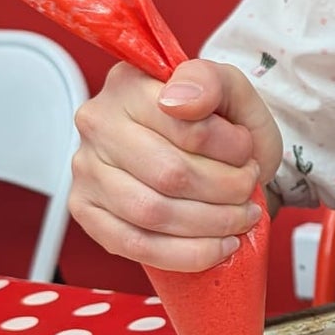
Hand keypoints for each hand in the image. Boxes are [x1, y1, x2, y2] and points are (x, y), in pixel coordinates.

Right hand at [69, 59, 284, 271]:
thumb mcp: (232, 89)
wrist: (213, 155)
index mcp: (128, 84)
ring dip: (211, 224)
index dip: (228, 147)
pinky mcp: (87, 211)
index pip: (183, 124)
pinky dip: (186, 253)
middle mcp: (98, 124)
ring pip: (153, 213)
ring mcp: (87, 170)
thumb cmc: (219, 123)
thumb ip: (211, 80)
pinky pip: (135, 245)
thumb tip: (179, 100)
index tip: (247, 151)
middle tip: (247, 188)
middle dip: (224, 190)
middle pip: (169, 174)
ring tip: (239, 216)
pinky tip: (217, 246)